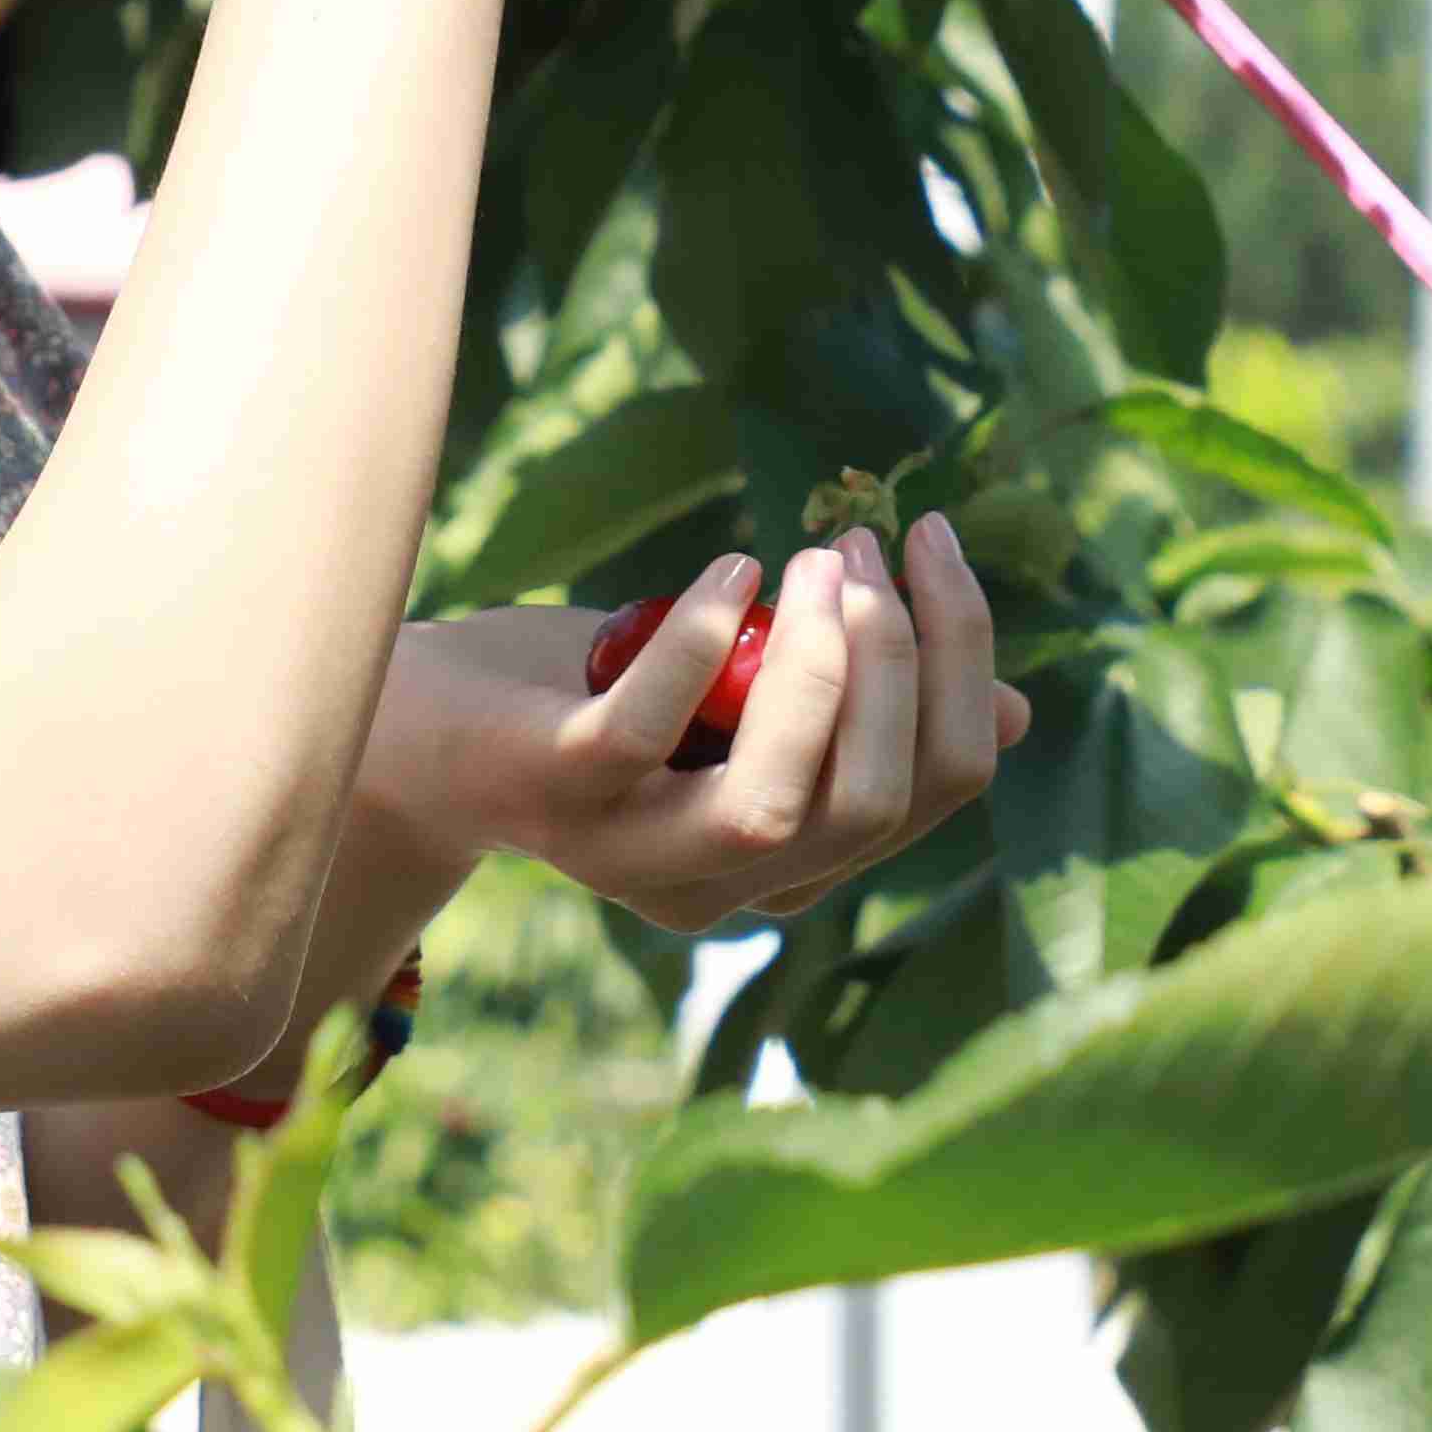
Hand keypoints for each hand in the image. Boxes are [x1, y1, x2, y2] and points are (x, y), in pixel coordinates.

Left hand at [382, 522, 1023, 936]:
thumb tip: (1015, 713)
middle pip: (877, 802)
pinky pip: (645, 734)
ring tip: (808, 561)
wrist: (416, 725)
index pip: (941, 785)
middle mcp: (725, 887)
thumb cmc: (593, 698)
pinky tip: (727, 571)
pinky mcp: (556, 796)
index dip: (965, 660)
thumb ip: (856, 714)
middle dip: (900, 658)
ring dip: (816, 669)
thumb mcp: (741, 700)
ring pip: (776, 805)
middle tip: (860, 543)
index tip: (933, 545)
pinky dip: (700, 641)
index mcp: (795, 862)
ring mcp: (635, 851)